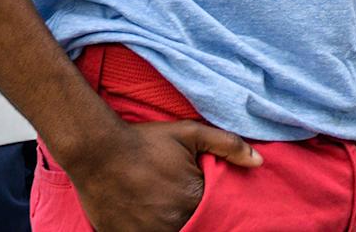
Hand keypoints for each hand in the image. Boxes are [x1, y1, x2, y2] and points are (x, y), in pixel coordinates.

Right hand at [63, 118, 258, 231]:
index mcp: (193, 198)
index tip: (201, 196)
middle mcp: (173, 221)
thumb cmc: (145, 141)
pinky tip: (145, 214)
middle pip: (194, 225)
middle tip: (177, 198)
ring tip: (161, 206)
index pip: (215, 213)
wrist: (96, 150)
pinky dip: (149, 228)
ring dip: (172, 224)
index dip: (211, 206)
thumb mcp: (190, 133)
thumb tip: (259, 162)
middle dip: (192, 215)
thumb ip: (228, 145)